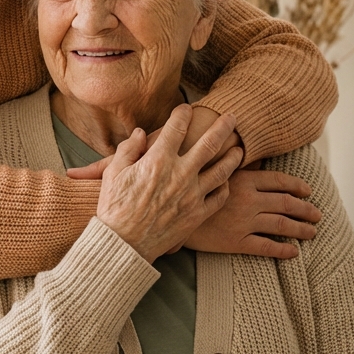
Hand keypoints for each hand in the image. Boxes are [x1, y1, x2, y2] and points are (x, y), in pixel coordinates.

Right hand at [95, 105, 243, 261]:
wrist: (123, 244)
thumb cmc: (114, 208)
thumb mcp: (113, 172)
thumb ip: (128, 148)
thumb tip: (142, 133)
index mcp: (158, 161)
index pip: (176, 127)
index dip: (183, 113)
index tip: (187, 108)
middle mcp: (180, 175)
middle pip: (209, 144)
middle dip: (223, 127)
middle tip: (232, 117)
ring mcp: (192, 196)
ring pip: (222, 170)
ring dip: (233, 156)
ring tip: (239, 148)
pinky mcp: (197, 215)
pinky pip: (218, 197)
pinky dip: (225, 186)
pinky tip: (227, 181)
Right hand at [182, 169, 320, 258]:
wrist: (168, 215)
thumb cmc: (188, 189)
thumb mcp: (210, 170)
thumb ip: (232, 166)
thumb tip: (250, 159)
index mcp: (243, 180)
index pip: (278, 181)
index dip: (296, 186)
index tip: (308, 190)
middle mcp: (248, 200)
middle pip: (286, 204)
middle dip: (305, 209)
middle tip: (317, 214)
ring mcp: (244, 222)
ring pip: (281, 225)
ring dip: (300, 229)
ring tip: (312, 232)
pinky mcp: (236, 242)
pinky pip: (266, 247)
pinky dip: (283, 249)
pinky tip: (294, 252)